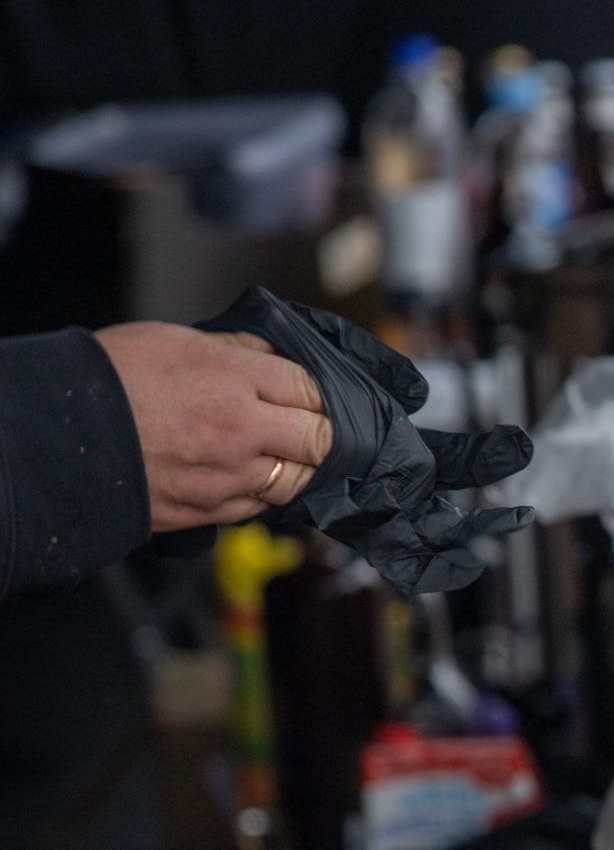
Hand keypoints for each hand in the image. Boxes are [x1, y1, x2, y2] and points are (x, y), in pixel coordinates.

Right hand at [95, 323, 334, 530]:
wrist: (57, 429)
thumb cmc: (112, 375)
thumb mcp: (179, 338)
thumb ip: (238, 351)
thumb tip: (276, 358)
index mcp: (235, 379)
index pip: (311, 390)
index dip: (315, 394)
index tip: (308, 397)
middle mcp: (240, 431)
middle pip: (319, 441)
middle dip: (318, 433)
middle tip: (306, 427)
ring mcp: (226, 476)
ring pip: (294, 481)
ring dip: (293, 467)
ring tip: (276, 453)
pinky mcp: (207, 510)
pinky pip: (257, 508)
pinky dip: (259, 492)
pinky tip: (244, 476)